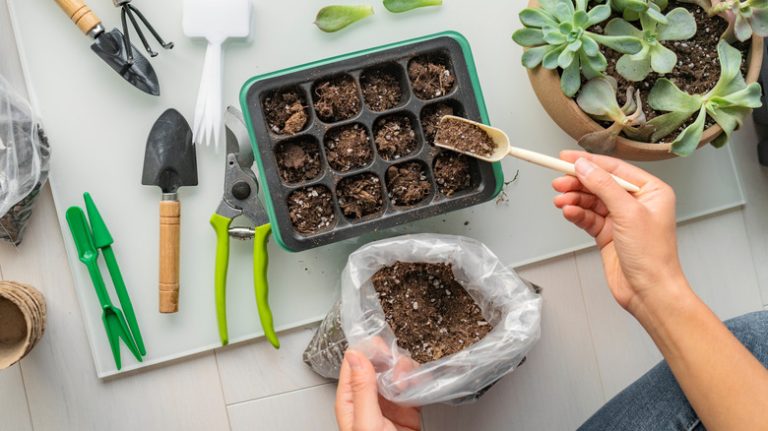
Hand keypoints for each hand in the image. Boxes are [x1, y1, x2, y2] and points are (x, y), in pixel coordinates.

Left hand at [335, 350, 420, 430]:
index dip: (367, 350)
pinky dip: (419, 380)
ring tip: (407, 384)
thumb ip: (361, 389)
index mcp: (350, 400)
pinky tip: (418, 386)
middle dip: (390, 359)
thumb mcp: (366, 422)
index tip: (382, 349)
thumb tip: (354, 355)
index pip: (353, 363)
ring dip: (405, 370)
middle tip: (398, 369)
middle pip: (377, 363)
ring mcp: (388, 402)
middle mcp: (368, 398)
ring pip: (396, 371)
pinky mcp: (407, 409)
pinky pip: (413, 385)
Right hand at [552, 151, 683, 313]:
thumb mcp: (628, 213)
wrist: (648, 291)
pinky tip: (568, 212)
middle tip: (558, 182)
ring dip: (574, 199)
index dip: (589, 162)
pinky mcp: (608, 234)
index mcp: (651, 191)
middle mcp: (636, 203)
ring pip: (591, 201)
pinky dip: (577, 214)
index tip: (565, 158)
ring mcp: (621, 219)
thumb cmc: (652, 256)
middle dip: (578, 183)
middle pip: (600, 184)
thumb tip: (584, 166)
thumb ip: (603, 186)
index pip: (615, 169)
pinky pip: (588, 217)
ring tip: (560, 201)